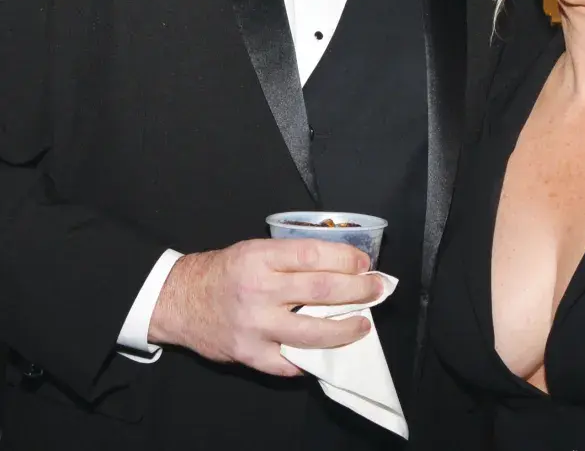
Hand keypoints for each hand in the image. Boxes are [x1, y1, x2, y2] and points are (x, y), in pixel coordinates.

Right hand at [148, 238, 381, 375]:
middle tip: (377, 289)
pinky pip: (288, 362)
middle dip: (357, 290)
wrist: (179, 299)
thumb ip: (290, 258)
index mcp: (260, 257)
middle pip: (320, 290)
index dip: (345, 258)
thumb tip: (338, 266)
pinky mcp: (248, 353)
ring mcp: (254, 325)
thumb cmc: (224, 270)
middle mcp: (259, 289)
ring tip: (363, 324)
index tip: (364, 262)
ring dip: (345, 329)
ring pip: (312, 332)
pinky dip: (310, 360)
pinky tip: (327, 354)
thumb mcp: (254, 249)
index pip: (313, 255)